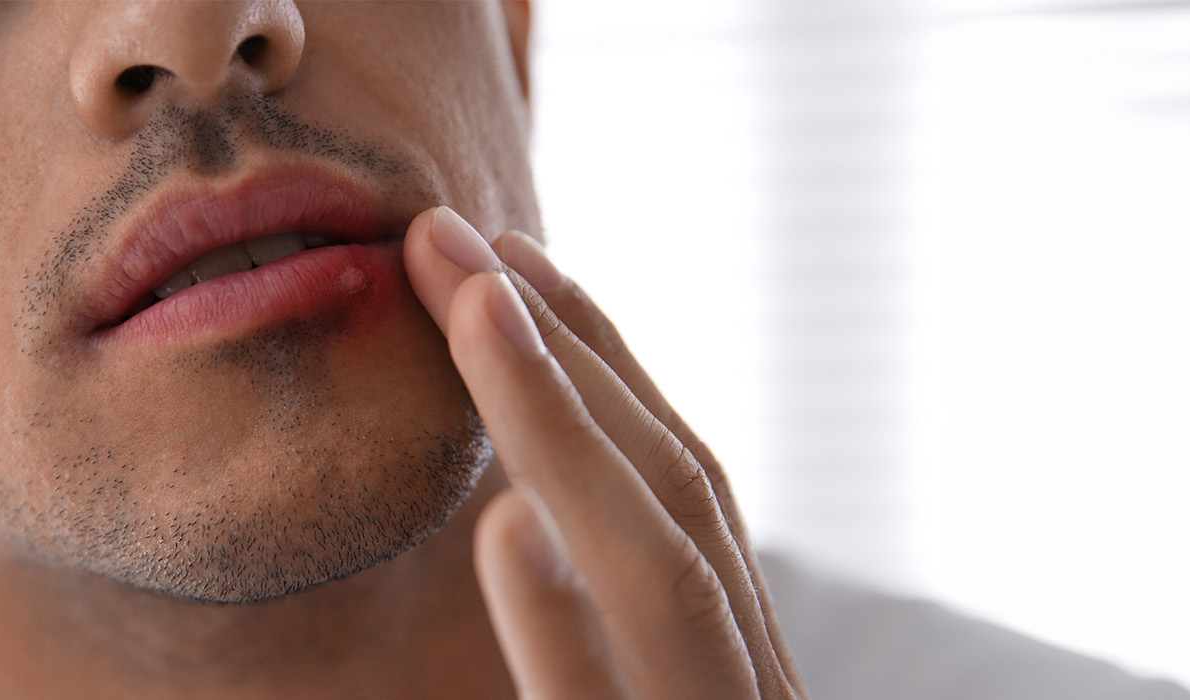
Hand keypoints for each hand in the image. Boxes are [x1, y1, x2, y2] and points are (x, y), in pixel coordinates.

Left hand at [402, 207, 806, 698]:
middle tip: (446, 232)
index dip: (599, 364)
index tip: (506, 261)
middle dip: (562, 350)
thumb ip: (600, 637)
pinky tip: (506, 528)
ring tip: (478, 308)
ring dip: (564, 430)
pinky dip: (560, 621)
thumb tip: (520, 517)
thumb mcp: (636, 694)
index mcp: (732, 669)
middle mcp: (743, 691)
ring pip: (662, 579)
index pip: (678, 492)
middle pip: (671, 496)